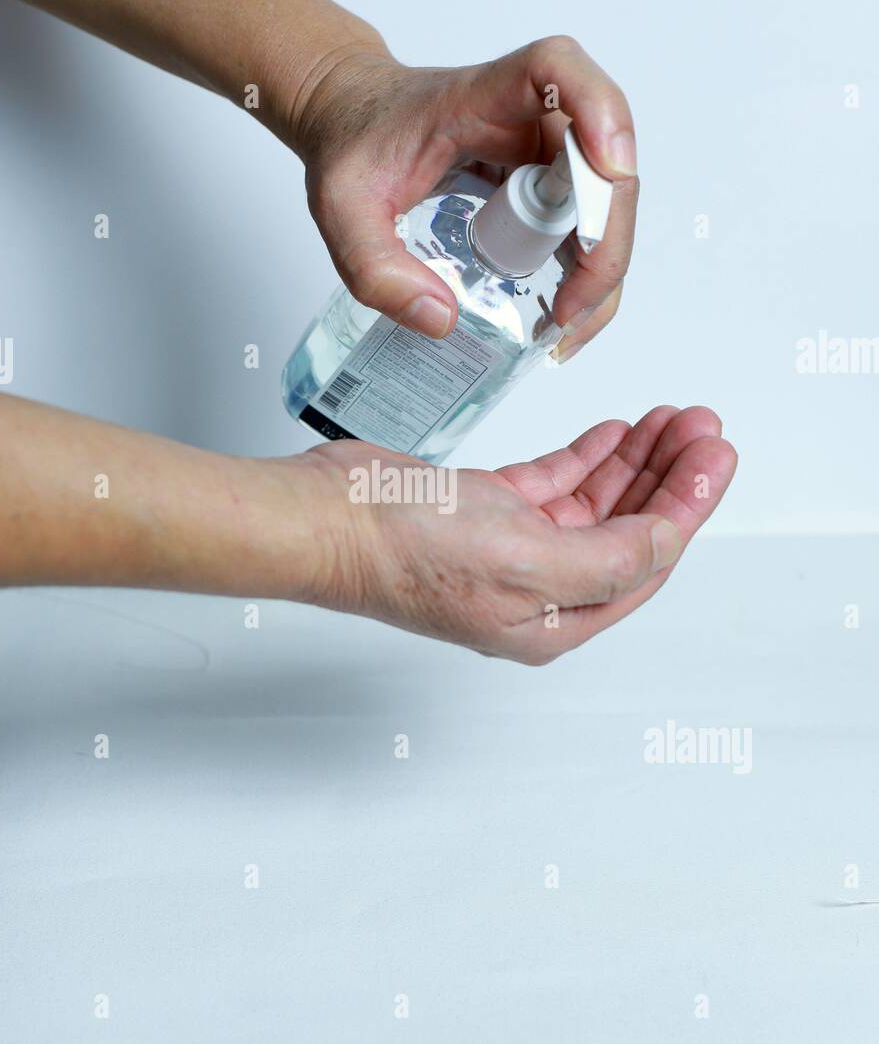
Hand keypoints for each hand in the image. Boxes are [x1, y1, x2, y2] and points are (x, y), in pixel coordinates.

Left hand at [294, 39, 638, 340]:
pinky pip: (584, 223)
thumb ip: (375, 267)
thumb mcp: (341, 211)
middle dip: (603, 241)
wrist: (349, 120)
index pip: (556, 70)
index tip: (610, 166)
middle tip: (571, 312)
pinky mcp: (544, 181)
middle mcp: (528, 115)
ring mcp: (542, 149)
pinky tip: (563, 313)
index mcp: (481, 96)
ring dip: (600, 266)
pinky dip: (584, 271)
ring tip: (565, 328)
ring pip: (604, 201)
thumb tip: (442, 318)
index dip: (598, 107)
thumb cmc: (352, 144)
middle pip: (602, 161)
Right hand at [300, 406, 735, 663]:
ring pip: (595, 502)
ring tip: (672, 420)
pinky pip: (554, 483)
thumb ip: (606, 559)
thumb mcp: (527, 563)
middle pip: (627, 530)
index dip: (687, 508)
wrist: (327, 517)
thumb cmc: (406, 551)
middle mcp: (537, 591)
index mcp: (553, 623)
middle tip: (701, 428)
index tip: (716, 457)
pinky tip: (616, 432)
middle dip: (669, 478)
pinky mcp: (485, 510)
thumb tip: (667, 542)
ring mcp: (509, 548)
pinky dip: (587, 456)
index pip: (644, 563)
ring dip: (635, 460)